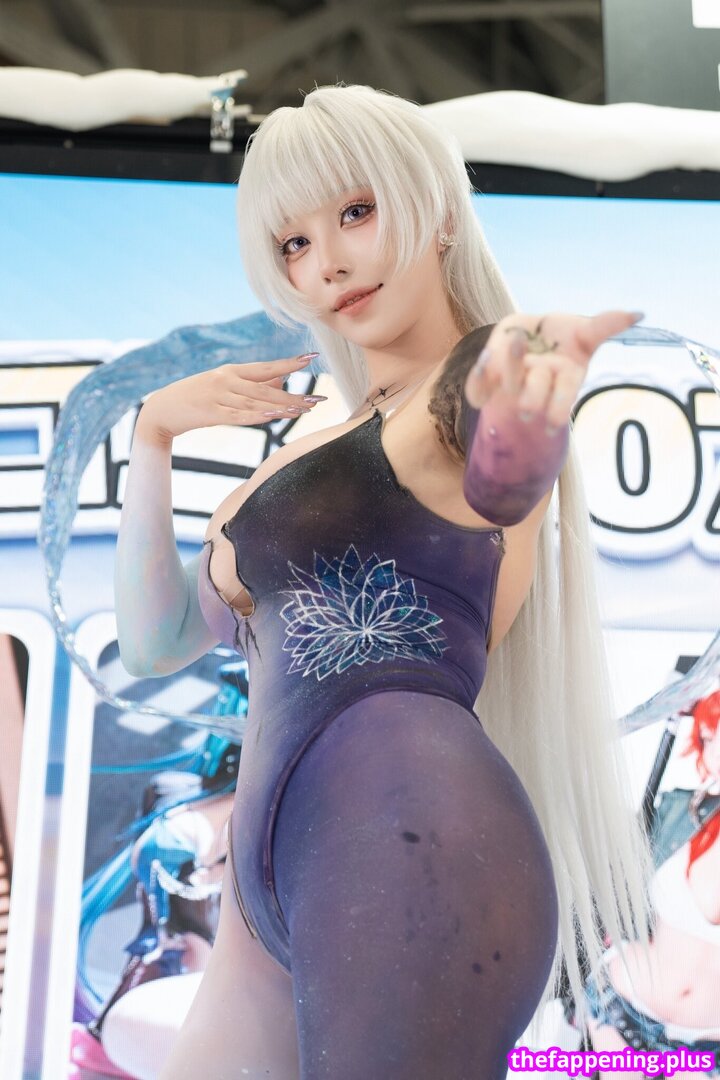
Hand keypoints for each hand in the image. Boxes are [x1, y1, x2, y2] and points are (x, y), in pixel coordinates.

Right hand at [136, 353, 324, 441]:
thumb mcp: (224, 386)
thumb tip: (282, 382)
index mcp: (231, 371)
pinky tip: (275, 416)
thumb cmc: (197, 397)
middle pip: (267, 387)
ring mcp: (218, 396)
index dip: (289, 363)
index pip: (266, 367)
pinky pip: (239, 416)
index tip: (312, 358)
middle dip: (294, 394)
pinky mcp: (211, 413)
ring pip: (256, 402)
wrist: (163, 409)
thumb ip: (252, 384)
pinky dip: (258, 416)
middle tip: (318, 400)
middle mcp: (227, 380)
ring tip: (303, 410)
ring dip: (281, 406)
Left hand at [464, 310, 643, 430]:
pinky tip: (482, 363)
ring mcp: (511, 382)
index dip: (558, 408)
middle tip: (528, 395)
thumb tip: (640, 314)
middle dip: (531, 396)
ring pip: (508, 384)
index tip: (552, 424)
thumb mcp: (583, 331)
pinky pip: (477, 388)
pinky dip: (476, 379)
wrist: (522, 336)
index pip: (564, 394)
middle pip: (534, 394)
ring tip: (510, 346)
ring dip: (508, 369)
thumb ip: (606, 325)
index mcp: (562, 377)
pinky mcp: (487, 382)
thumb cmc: (558, 339)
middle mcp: (537, 383)